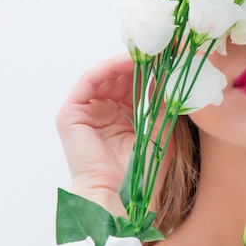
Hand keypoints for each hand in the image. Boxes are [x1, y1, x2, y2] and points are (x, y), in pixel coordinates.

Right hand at [56, 53, 171, 216]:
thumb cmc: (142, 174)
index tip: (171, 54)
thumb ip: (164, 105)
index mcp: (126, 118)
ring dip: (125, 61)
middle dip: (140, 61)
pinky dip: (106, 68)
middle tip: (159, 46)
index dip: (152, 70)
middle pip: (120, 77)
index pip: (137, 85)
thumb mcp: (161, 132)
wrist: (121, 199)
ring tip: (146, 51)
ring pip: (105, 76)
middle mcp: (106, 113)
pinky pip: (88, 83)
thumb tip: (174, 75)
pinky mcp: (71, 115)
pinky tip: (126, 62)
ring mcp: (87, 113)